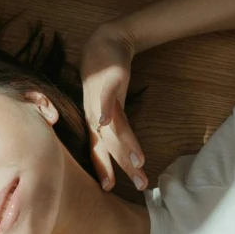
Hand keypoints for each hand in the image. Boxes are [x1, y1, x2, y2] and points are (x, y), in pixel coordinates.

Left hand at [79, 22, 146, 191]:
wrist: (106, 43)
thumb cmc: (106, 78)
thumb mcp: (108, 104)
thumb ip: (114, 124)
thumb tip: (119, 145)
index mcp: (96, 122)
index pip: (99, 150)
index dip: (103, 169)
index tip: (108, 190)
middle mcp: (95, 114)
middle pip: (109, 144)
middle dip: (123, 166)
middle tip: (139, 185)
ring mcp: (100, 98)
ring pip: (113, 126)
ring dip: (124, 145)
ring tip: (137, 162)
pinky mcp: (108, 81)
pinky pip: (106, 98)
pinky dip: (106, 110)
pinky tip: (106, 122)